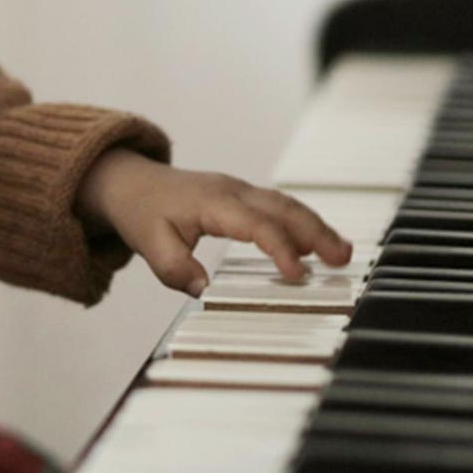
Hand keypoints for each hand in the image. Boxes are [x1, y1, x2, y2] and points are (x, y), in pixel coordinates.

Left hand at [75, 149, 352, 295]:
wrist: (129, 183)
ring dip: (316, 227)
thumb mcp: (147, 244)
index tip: (297, 275)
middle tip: (342, 260)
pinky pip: (279, 206)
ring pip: (287, 204)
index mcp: (212, 202)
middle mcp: (233, 191)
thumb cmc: (141, 212)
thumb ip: (174, 268)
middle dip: (316, 232)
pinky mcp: (242, 196)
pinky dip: (303, 222)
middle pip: (283, 208)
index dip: (279, 248)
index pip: (255, 225)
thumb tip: (204, 290)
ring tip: (342, 253)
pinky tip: (318, 243)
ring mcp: (240, 191)